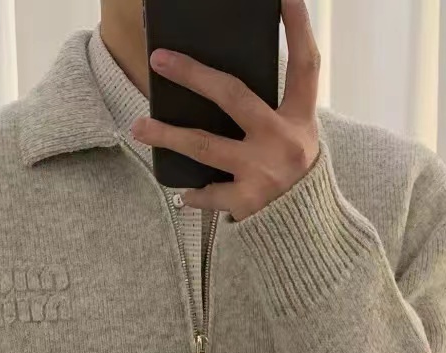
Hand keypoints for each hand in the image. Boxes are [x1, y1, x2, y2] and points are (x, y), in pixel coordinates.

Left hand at [131, 0, 321, 220]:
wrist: (307, 233)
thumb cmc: (295, 176)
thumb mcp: (296, 138)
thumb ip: (271, 112)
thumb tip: (219, 87)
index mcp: (300, 119)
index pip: (304, 64)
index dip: (297, 26)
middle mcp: (283, 141)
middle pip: (233, 95)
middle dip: (193, 75)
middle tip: (159, 59)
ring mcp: (263, 172)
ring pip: (203, 145)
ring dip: (166, 134)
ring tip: (138, 126)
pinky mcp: (247, 202)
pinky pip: (208, 193)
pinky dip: (193, 194)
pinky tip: (180, 193)